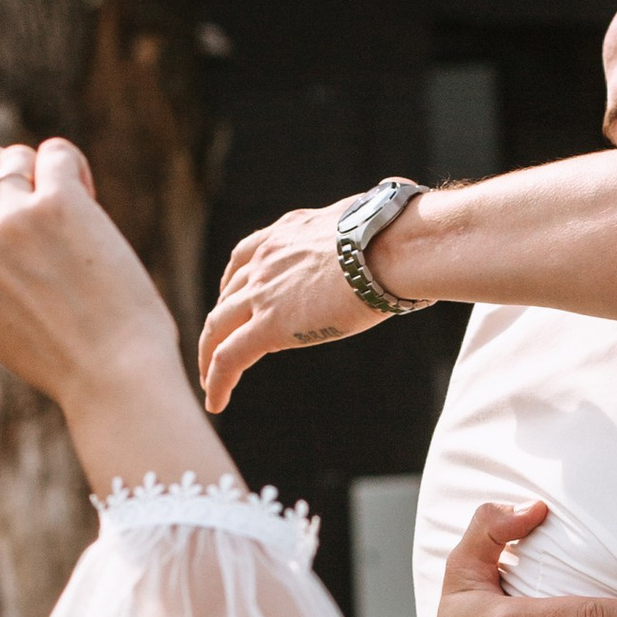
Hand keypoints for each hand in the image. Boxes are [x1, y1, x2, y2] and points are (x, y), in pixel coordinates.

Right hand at [0, 139, 227, 490]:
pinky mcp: (56, 205)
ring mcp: (8, 220)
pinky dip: (73, 168)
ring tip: (73, 221)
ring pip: (18, 157)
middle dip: (2, 169)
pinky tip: (89, 198)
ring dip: (46, 178)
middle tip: (37, 200)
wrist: (112, 377)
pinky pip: (58, 153)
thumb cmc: (58, 352)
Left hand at [200, 204, 379, 409]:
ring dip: (210, 354)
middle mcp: (266, 258)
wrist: (390, 248)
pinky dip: (218, 380)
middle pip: (229, 294)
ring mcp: (263, 292)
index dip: (237, 282)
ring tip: (211, 380)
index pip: (247, 257)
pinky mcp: (269, 326)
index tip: (238, 299)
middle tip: (222, 343)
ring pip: (218, 327)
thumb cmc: (396, 234)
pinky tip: (216, 403)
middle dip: (222, 320)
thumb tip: (406, 213)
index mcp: (287, 232)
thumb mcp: (370, 220)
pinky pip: (229, 357)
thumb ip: (372, 225)